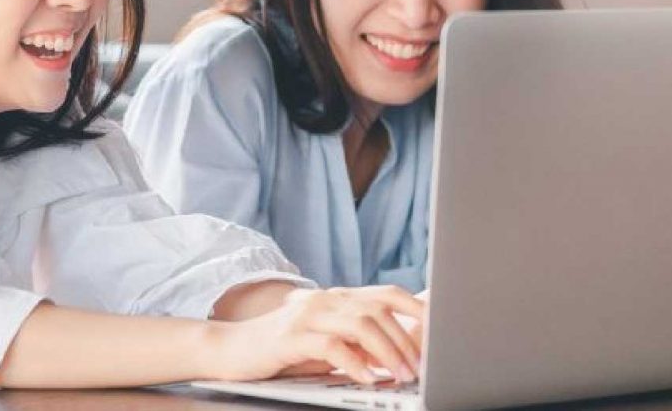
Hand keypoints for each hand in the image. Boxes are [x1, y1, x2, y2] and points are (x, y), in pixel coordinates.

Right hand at [208, 285, 424, 384]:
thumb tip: (402, 351)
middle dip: (406, 340)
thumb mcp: (325, 340)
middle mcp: (325, 299)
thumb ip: (357, 339)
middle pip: (379, 310)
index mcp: (336, 298)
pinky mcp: (291, 335)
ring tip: (400, 375)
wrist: (231, 349)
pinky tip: (366, 378)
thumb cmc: (282, 349)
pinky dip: (354, 362)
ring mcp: (307, 315)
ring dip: (387, 352)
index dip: (417, 309)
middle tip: (420, 368)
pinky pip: (332, 345)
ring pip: (361, 324)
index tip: (440, 331)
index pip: (386, 294)